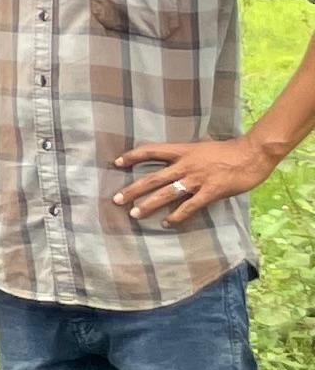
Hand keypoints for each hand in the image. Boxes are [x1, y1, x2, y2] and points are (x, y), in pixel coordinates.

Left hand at [116, 136, 276, 228]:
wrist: (252, 154)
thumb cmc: (228, 150)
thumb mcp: (202, 146)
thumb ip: (187, 153)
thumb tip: (174, 158)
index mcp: (183, 150)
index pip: (151, 151)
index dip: (133, 156)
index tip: (116, 162)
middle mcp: (186, 164)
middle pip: (153, 177)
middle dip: (134, 189)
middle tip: (117, 199)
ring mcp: (197, 179)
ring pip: (167, 193)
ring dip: (149, 204)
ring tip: (134, 213)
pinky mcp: (211, 192)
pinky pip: (190, 206)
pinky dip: (177, 216)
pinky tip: (167, 223)